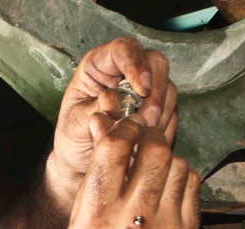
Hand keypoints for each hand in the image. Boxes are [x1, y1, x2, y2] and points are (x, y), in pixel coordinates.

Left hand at [49, 37, 178, 187]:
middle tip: (147, 118)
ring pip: (167, 88)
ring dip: (159, 113)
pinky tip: (144, 140)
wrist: (82, 163)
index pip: (123, 49)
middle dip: (154, 92)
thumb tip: (114, 100)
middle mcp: (124, 72)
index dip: (136, 64)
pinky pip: (171, 111)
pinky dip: (162, 126)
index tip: (141, 89)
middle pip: (155, 62)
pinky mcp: (157, 108)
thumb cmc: (73, 138)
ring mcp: (144, 89)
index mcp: (99, 66)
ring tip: (139, 135)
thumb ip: (94, 110)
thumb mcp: (74, 125)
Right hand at [63, 115, 199, 228]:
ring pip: (178, 166)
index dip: (123, 129)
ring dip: (166, 160)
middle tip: (145, 141)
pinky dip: (180, 180)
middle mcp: (131, 222)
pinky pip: (192, 187)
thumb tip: (107, 124)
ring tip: (153, 172)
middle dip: (150, 138)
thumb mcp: (79, 219)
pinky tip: (166, 190)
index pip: (114, 149)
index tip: (126, 128)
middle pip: (155, 152)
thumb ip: (97, 175)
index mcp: (97, 215)